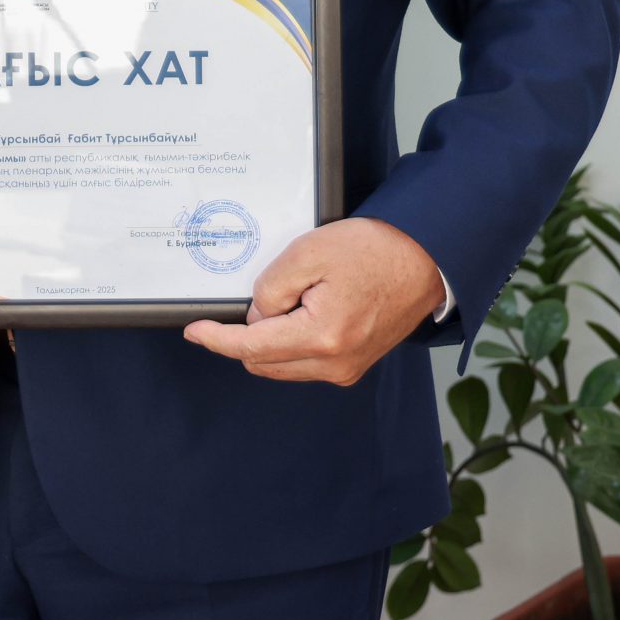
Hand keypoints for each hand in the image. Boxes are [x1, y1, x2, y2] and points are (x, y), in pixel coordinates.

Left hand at [181, 217, 446, 385]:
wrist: (424, 260)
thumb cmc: (373, 251)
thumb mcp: (308, 253)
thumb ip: (272, 288)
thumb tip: (257, 317)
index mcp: (322, 337)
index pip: (252, 347)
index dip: (217, 339)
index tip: (194, 331)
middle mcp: (335, 364)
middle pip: (263, 362)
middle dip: (247, 334)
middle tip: (262, 294)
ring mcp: (347, 369)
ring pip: (283, 364)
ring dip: (271, 338)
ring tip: (295, 296)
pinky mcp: (354, 364)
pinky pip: (304, 361)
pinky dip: (291, 341)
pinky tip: (303, 309)